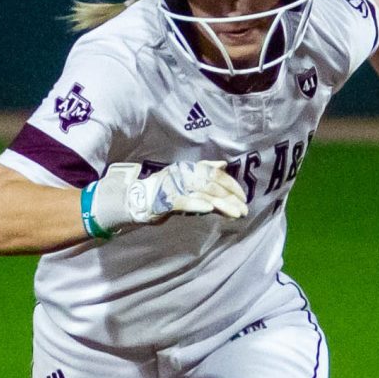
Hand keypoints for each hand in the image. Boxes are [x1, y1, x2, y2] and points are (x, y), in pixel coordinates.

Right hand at [88, 160, 248, 235]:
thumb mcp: (185, 182)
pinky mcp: (164, 199)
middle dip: (231, 198)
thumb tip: (223, 165)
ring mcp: (173, 186)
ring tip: (236, 213)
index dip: (231, 185)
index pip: (214, 174)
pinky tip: (210, 209)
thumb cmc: (162, 192)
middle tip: (245, 209)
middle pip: (211, 185)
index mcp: (187, 170)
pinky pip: (183, 202)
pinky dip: (197, 205)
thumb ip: (204, 173)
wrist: (133, 200)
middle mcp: (181, 175)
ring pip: (202, 194)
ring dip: (221, 204)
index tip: (243, 197)